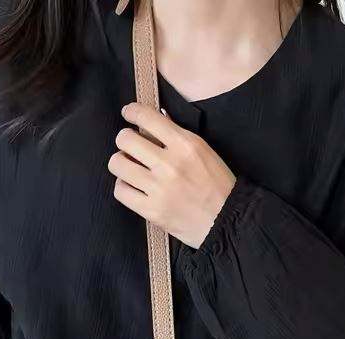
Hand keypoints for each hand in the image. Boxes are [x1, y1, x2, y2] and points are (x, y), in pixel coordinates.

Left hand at [109, 102, 235, 248]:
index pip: (146, 117)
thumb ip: (178, 135)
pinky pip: (120, 191)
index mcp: (185, 144)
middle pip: (125, 139)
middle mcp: (169, 164)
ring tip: (131, 168)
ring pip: (117, 164)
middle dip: (125, 141)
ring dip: (121, 163)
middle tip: (131, 148)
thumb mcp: (204, 151)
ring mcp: (158, 189)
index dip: (131, 112)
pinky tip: (133, 186)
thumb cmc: (218, 185)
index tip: (128, 114)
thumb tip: (157, 117)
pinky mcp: (151, 210)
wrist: (227, 221)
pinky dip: (124, 186)